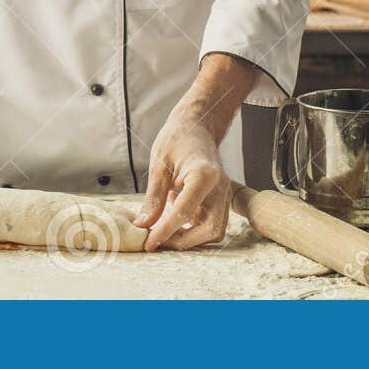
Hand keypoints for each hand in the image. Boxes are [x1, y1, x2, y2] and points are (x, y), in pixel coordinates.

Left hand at [133, 101, 231, 250]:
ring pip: (215, 230)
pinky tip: (177, 216)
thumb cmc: (177, 139)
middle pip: (209, 229)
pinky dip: (196, 228)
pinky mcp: (222, 198)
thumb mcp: (159, 165)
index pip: (184, 213)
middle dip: (183, 241)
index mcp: (204, 175)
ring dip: (191, 237)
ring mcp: (224, 194)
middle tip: (157, 241)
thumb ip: (153, 198)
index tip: (149, 243)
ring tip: (165, 230)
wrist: (197, 125)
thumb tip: (143, 226)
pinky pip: (213, 223)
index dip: (165, 231)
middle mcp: (220, 187)